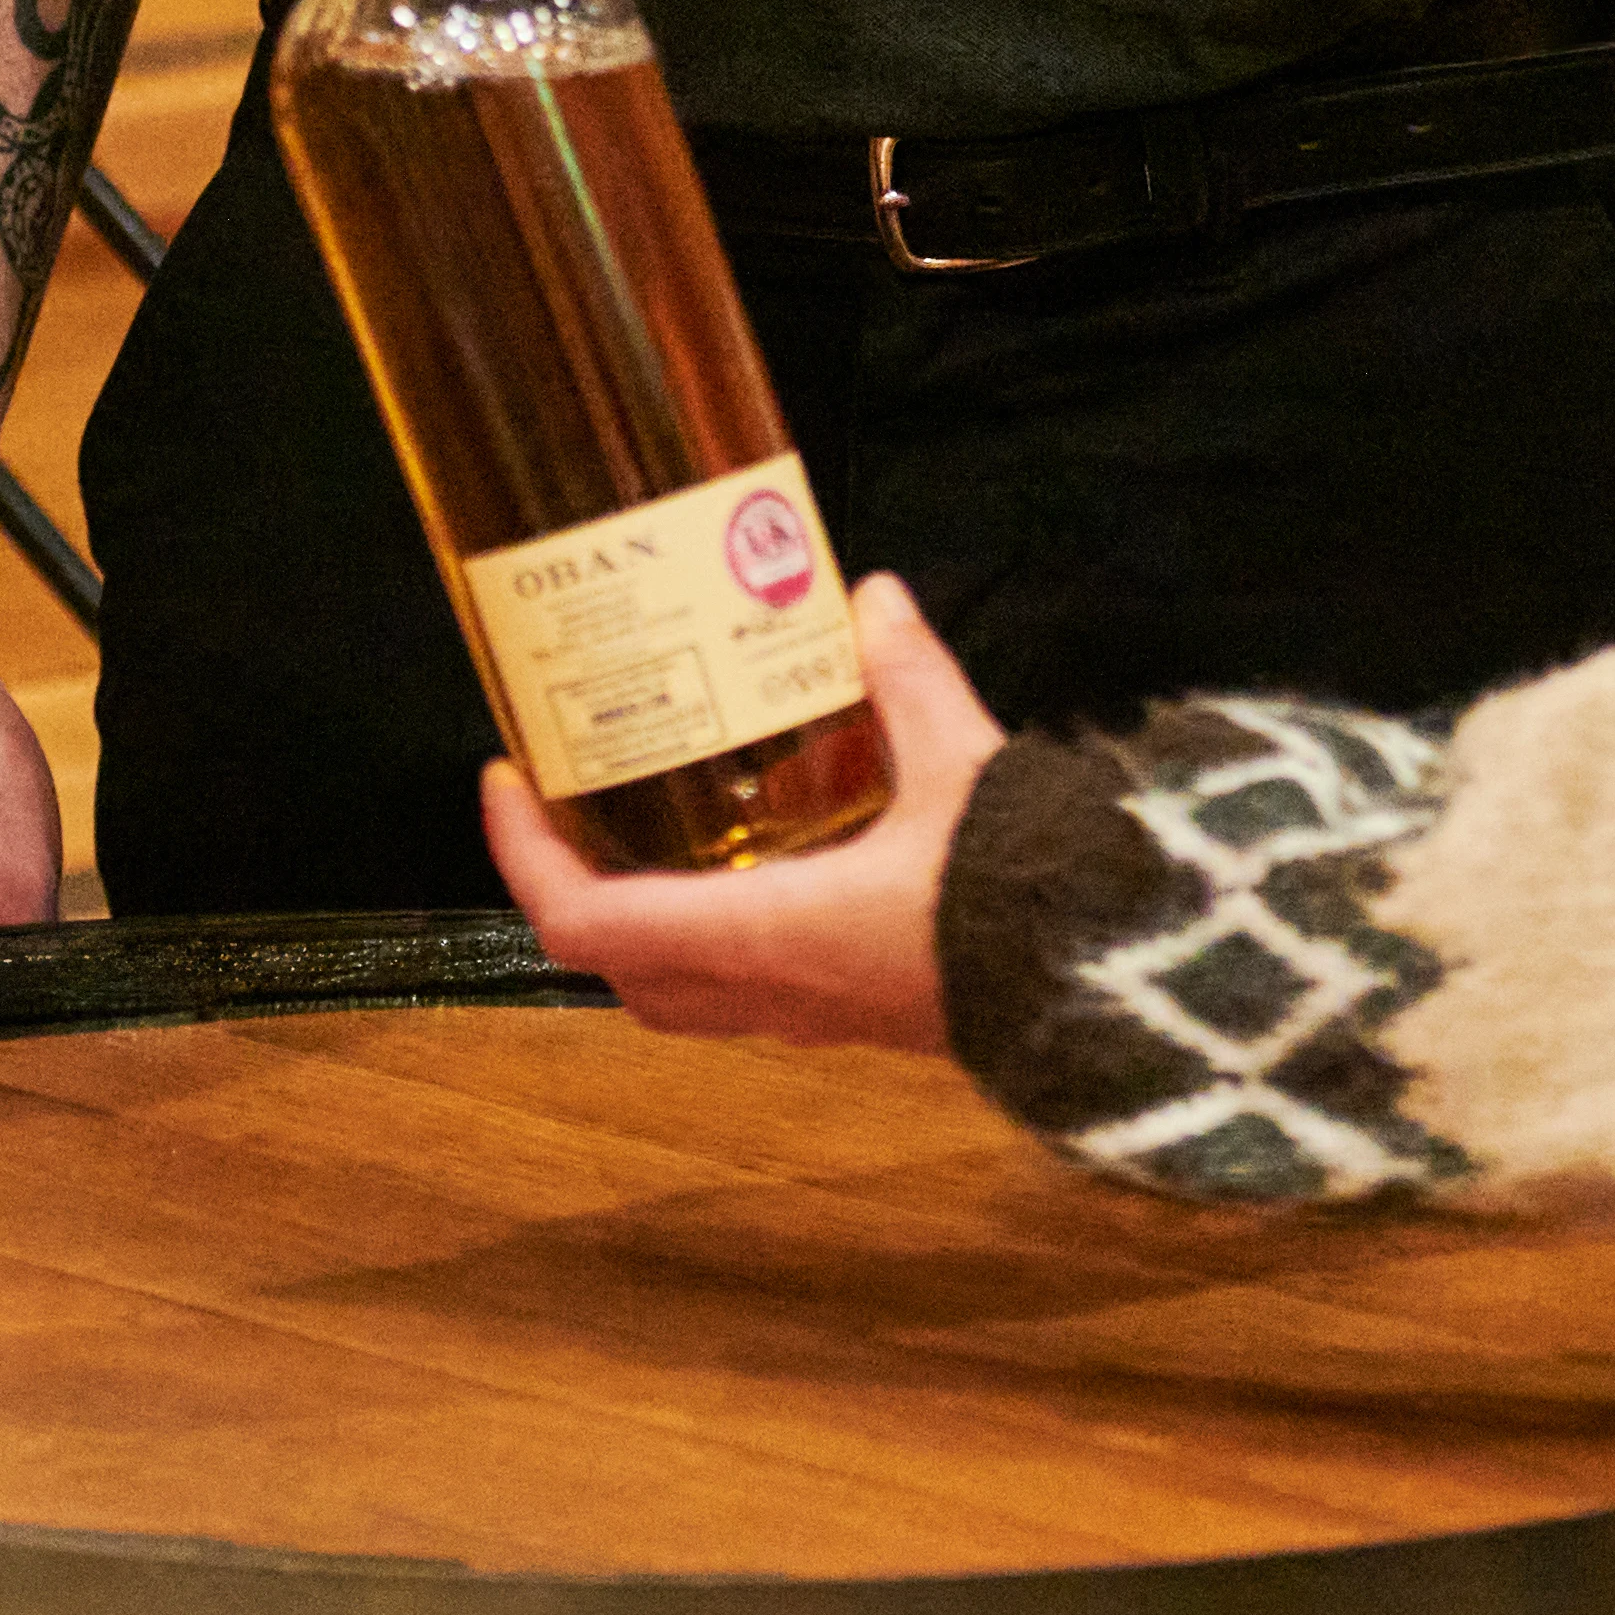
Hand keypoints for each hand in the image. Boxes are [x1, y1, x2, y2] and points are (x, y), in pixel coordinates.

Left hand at [480, 575, 1000, 1046]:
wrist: (1105, 992)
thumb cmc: (1014, 893)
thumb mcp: (960, 764)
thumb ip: (907, 678)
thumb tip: (870, 598)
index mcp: (760, 934)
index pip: (586, 920)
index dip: (523, 855)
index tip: (509, 779)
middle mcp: (765, 990)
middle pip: (617, 963)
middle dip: (573, 886)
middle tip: (573, 800)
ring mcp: (806, 1015)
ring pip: (674, 988)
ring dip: (639, 918)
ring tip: (648, 825)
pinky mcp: (849, 1014)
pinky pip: (739, 986)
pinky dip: (710, 927)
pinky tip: (759, 855)